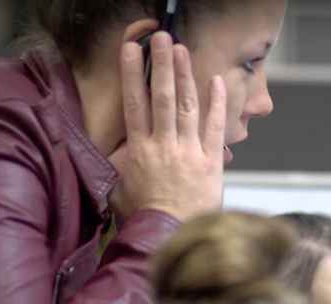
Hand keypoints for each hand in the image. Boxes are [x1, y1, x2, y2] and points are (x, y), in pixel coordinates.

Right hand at [108, 32, 226, 222]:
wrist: (169, 237)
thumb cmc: (144, 217)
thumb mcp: (118, 189)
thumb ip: (118, 164)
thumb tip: (114, 149)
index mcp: (140, 151)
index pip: (134, 104)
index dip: (132, 74)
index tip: (131, 50)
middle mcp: (164, 146)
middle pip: (161, 97)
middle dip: (162, 64)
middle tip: (163, 39)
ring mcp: (188, 152)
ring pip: (186, 106)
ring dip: (185, 75)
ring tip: (183, 50)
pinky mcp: (210, 162)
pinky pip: (214, 127)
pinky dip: (216, 104)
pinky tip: (217, 82)